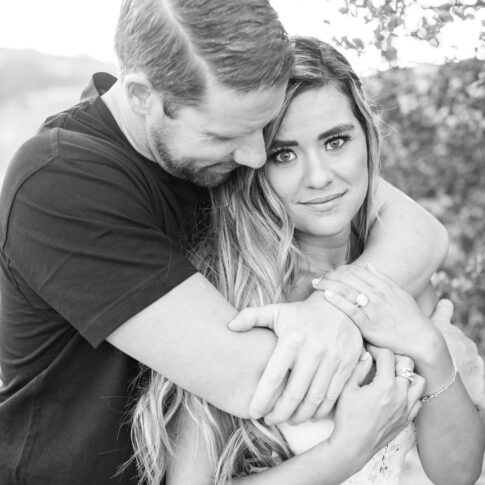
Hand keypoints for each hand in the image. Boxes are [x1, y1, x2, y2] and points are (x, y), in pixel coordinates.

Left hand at [228, 291, 362, 423]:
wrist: (341, 306)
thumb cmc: (302, 313)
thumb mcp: (277, 310)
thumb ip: (252, 316)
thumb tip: (230, 326)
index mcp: (292, 339)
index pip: (274, 376)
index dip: (262, 399)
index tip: (254, 412)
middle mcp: (314, 350)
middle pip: (294, 394)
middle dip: (279, 414)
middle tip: (270, 420)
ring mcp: (333, 359)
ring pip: (314, 400)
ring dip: (299, 416)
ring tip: (288, 420)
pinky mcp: (348, 366)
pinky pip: (333, 397)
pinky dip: (320, 411)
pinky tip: (309, 414)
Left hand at [312, 264, 444, 363]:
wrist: (422, 340)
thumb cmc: (410, 317)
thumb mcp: (399, 293)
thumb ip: (383, 279)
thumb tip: (367, 266)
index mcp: (383, 285)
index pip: (356, 271)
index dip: (340, 270)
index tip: (330, 272)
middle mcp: (378, 294)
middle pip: (349, 278)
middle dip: (331, 276)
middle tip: (318, 277)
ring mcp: (374, 309)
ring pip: (347, 291)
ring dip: (329, 284)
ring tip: (315, 283)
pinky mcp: (370, 325)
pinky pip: (351, 310)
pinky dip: (338, 301)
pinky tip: (326, 295)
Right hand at [329, 346, 424, 467]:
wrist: (353, 446)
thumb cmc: (347, 417)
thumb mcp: (347, 389)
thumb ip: (359, 368)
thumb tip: (367, 355)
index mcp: (384, 385)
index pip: (387, 356)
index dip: (376, 349)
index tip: (369, 351)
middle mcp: (400, 395)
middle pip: (407, 363)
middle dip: (394, 357)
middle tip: (382, 360)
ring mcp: (407, 408)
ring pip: (419, 381)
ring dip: (407, 374)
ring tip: (393, 375)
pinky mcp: (408, 419)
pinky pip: (418, 400)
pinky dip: (410, 392)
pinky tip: (396, 393)